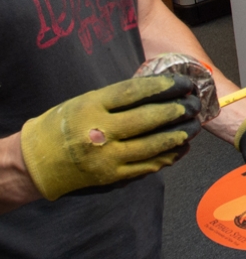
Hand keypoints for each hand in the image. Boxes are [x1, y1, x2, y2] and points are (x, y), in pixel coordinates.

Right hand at [20, 75, 201, 200]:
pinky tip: (182, 147)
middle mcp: (99, 132)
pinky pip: (146, 166)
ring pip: (151, 145)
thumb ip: (117, 98)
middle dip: (176, 110)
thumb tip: (158, 90)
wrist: (38, 162)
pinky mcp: (112, 176)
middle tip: (194, 104)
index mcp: (91, 107)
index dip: (161, 86)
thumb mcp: (85, 101)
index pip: (133, 92)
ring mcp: (106, 157)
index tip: (181, 82)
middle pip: (147, 119)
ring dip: (178, 135)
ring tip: (194, 125)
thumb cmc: (64, 124)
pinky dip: (167, 156)